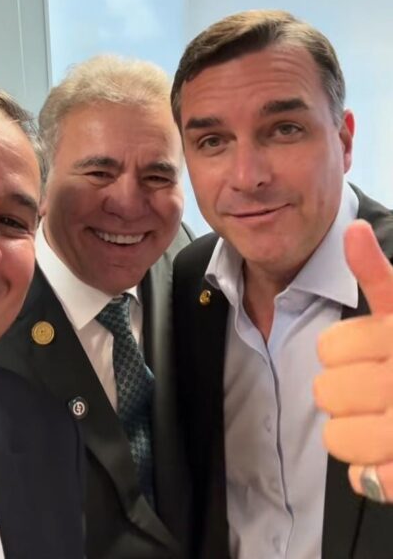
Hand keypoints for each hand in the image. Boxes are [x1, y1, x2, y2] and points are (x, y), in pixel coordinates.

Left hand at [314, 219, 392, 501]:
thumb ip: (377, 273)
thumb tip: (352, 230)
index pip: (327, 347)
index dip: (342, 352)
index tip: (373, 352)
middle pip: (325, 392)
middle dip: (344, 391)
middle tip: (378, 390)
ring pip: (336, 438)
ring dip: (355, 434)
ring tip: (385, 424)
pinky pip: (365, 480)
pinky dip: (373, 474)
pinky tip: (391, 458)